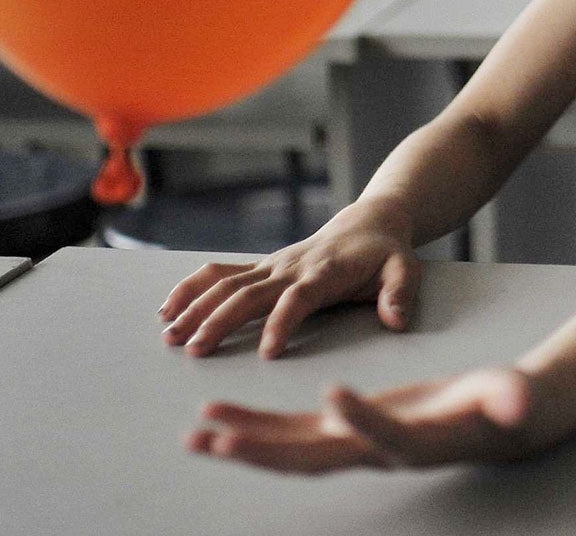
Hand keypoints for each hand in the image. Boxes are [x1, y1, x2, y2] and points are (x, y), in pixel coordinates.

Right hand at [158, 199, 417, 358]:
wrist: (369, 223)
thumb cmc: (387, 253)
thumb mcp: (406, 269)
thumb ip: (401, 293)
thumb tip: (396, 320)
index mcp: (326, 273)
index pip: (299, 298)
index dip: (283, 322)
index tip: (267, 353)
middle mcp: (292, 268)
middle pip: (250, 293)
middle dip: (220, 320)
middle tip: (195, 351)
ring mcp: (272, 266)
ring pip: (227, 284)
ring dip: (197, 306)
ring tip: (170, 335)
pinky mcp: (262, 267)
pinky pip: (221, 273)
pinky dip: (192, 288)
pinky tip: (168, 309)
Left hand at [185, 368, 536, 473]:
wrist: (487, 424)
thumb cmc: (498, 406)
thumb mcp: (507, 396)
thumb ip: (510, 398)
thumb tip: (521, 400)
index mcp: (412, 442)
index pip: (383, 434)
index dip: (360, 419)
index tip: (334, 396)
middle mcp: (372, 451)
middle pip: (313, 456)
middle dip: (264, 450)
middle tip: (218, 441)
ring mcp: (351, 443)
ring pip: (289, 449)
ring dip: (243, 442)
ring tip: (196, 436)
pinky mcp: (340, 429)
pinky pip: (287, 433)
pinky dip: (252, 427)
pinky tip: (218, 420)